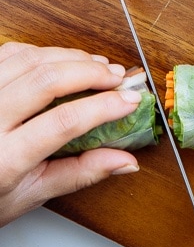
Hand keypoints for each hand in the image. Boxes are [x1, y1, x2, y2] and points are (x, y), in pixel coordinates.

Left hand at [0, 40, 141, 226]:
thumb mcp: (31, 195)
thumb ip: (80, 174)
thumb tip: (125, 161)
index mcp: (4, 160)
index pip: (62, 123)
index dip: (103, 107)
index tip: (129, 101)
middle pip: (46, 80)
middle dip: (91, 72)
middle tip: (117, 77)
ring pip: (31, 59)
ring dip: (71, 56)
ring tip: (97, 65)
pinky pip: (12, 52)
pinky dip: (44, 51)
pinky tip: (62, 60)